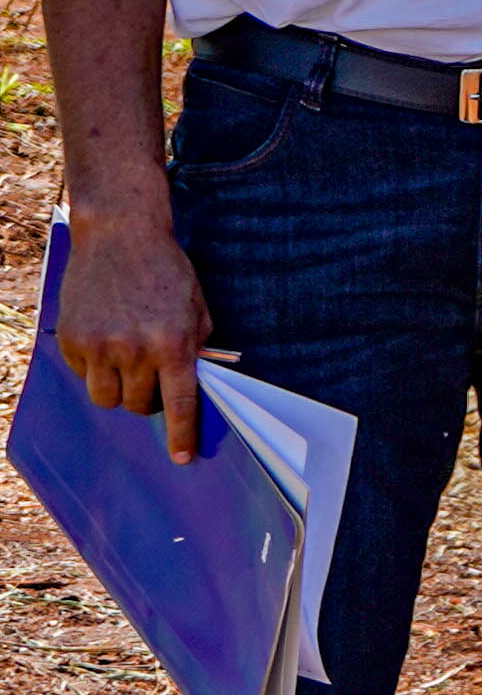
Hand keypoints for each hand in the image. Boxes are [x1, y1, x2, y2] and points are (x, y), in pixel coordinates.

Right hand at [58, 209, 213, 461]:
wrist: (120, 236)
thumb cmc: (166, 272)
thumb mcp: (196, 309)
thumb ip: (194, 349)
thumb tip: (191, 388)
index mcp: (173, 343)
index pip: (179, 404)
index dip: (180, 435)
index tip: (181, 458)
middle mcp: (135, 349)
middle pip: (138, 405)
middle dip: (147, 399)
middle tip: (152, 378)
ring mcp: (99, 345)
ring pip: (107, 398)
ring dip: (119, 390)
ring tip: (128, 363)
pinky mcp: (72, 339)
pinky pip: (85, 375)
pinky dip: (95, 368)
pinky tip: (105, 338)